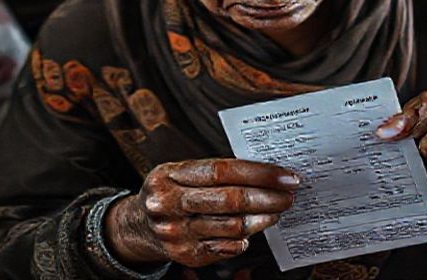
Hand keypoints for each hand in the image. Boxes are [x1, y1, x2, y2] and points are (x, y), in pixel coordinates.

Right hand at [104, 159, 298, 266]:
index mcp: (170, 174)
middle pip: (229, 200)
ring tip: (276, 211)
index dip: (259, 173)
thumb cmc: (171, 191)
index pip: (222, 171)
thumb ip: (216, 171)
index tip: (285, 176)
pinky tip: (253, 229)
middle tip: (289, 195)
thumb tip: (266, 172)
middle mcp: (168, 203)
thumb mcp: (181, 171)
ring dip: (262, 219)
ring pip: (231, 227)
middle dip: (267, 197)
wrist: (137, 225)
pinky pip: (225, 248)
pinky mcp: (184, 255)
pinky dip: (244, 238)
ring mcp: (175, 232)